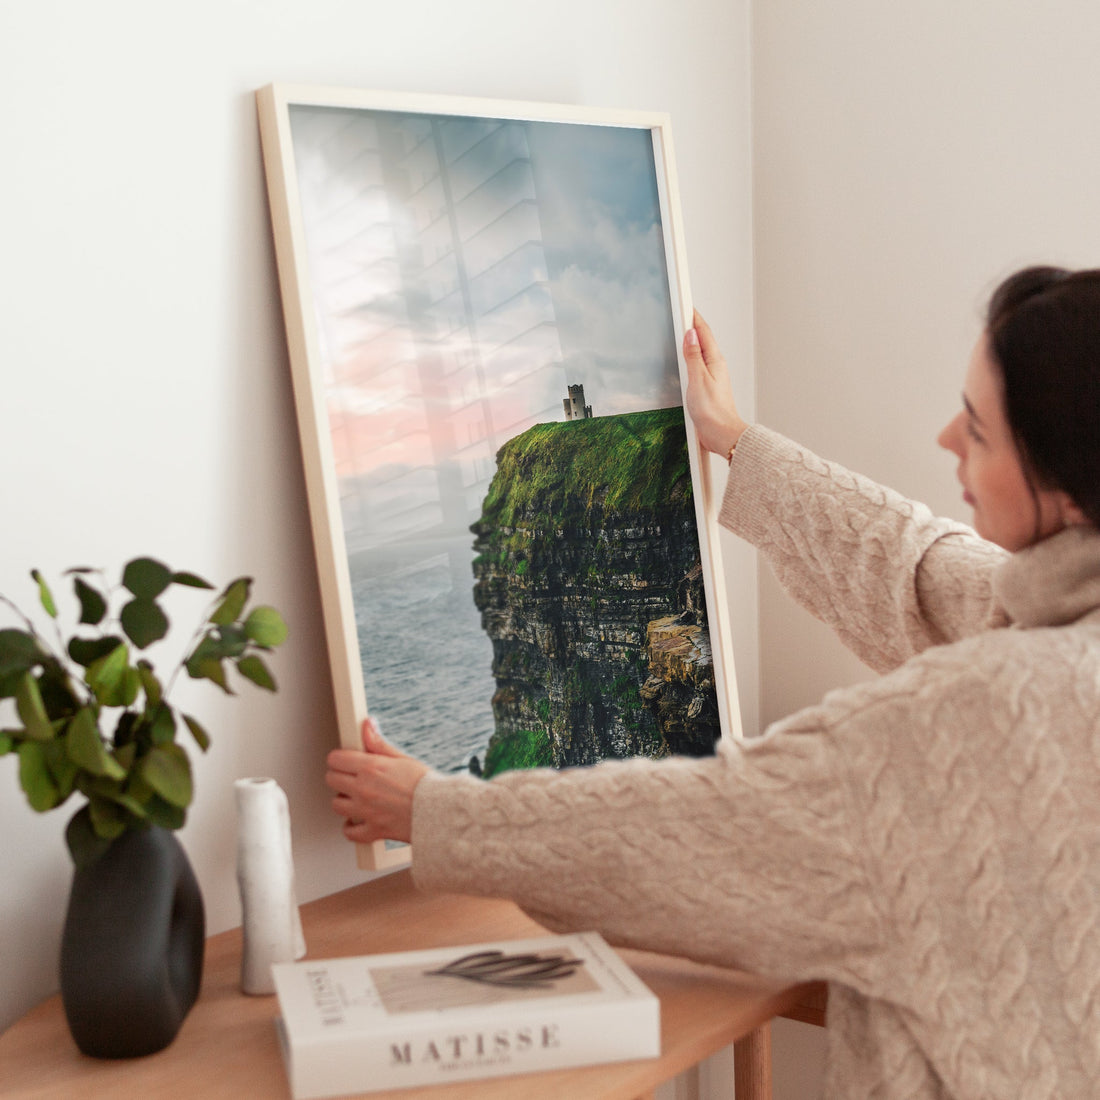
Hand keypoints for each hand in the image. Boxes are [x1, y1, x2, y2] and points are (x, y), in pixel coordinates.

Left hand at [325, 717, 429, 844]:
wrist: (440, 811)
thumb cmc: (426, 784)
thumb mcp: (401, 758)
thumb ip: (378, 743)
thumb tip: (367, 725)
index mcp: (371, 768)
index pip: (336, 759)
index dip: (339, 758)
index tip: (346, 760)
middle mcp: (364, 789)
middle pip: (331, 780)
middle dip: (339, 776)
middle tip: (351, 777)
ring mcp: (366, 811)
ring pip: (336, 805)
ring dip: (344, 801)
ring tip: (357, 797)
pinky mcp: (373, 830)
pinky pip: (349, 832)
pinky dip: (351, 827)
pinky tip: (358, 820)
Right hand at [683, 310, 748, 456]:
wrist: (722, 434)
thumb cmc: (712, 411)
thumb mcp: (698, 380)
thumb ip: (693, 357)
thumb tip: (690, 335)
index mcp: (714, 361)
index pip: (703, 332)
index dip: (694, 317)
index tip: (686, 304)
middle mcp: (715, 366)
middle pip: (703, 339)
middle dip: (692, 325)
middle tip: (682, 312)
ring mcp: (712, 376)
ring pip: (700, 352)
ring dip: (692, 340)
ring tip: (682, 330)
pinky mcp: (707, 387)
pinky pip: (697, 365)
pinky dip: (690, 357)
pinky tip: (685, 359)